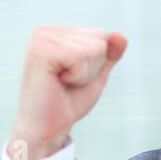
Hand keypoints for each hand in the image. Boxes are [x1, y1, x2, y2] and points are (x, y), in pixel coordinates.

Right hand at [8, 27, 126, 159]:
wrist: (47, 128)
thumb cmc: (68, 102)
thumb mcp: (96, 75)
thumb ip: (110, 54)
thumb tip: (119, 35)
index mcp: (58, 34)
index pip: (102, 35)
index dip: (97, 63)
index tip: (75, 77)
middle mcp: (47, 31)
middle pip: (99, 39)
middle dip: (93, 68)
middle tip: (69, 82)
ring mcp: (42, 39)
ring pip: (93, 48)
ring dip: (84, 74)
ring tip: (63, 83)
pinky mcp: (40, 51)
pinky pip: (81, 56)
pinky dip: (78, 76)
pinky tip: (58, 82)